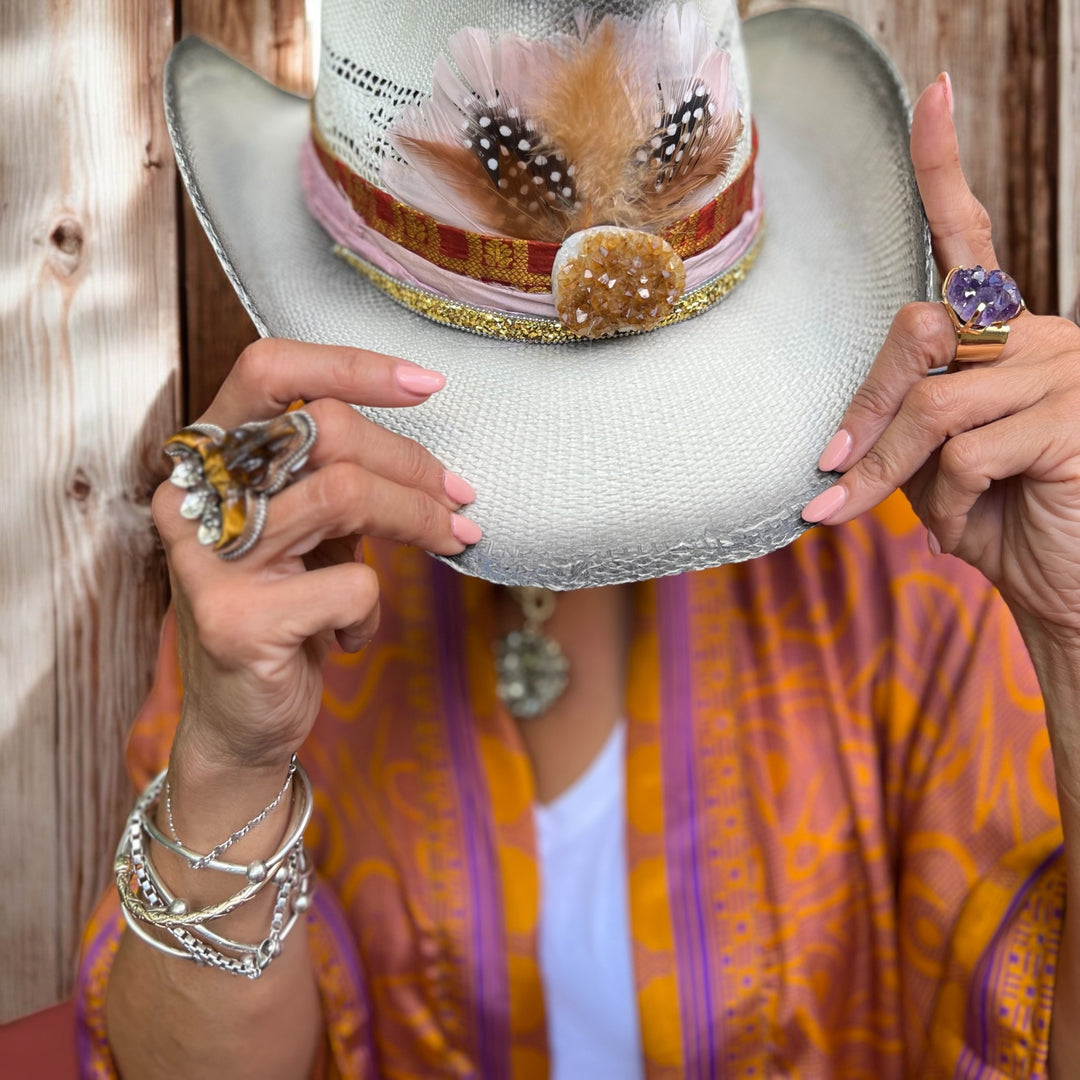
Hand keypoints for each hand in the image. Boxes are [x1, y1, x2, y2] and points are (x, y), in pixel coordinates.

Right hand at [152, 340, 481, 769]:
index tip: (427, 385)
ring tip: (447, 544)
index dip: (351, 365)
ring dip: (417, 520)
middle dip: (412, 462)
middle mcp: (195, 498)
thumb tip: (435, 467)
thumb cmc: (286, 613)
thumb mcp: (309, 534)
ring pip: (345, 493)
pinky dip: (370, 610)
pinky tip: (350, 634)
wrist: (240, 724)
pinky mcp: (235, 619)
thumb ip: (340, 484)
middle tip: (460, 499)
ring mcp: (208, 558)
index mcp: (210, 462)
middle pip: (323, 428)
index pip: (269, 371)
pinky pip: (350, 583)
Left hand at [801, 74, 1079, 643]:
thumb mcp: (932, 467)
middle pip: (917, 332)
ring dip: (886, 467)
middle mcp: (1041, 335)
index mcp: (1003, 336)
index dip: (945, 169)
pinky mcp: (1074, 416)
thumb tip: (845, 435)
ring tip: (859, 510)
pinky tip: (967, 517)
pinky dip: (942, 495)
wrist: (1068, 589)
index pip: (969, 241)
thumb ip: (903, 423)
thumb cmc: (997, 521)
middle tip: (832, 470)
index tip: (931, 95)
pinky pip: (967, 449)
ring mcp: (1065, 371)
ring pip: (933, 400)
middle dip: (866, 408)